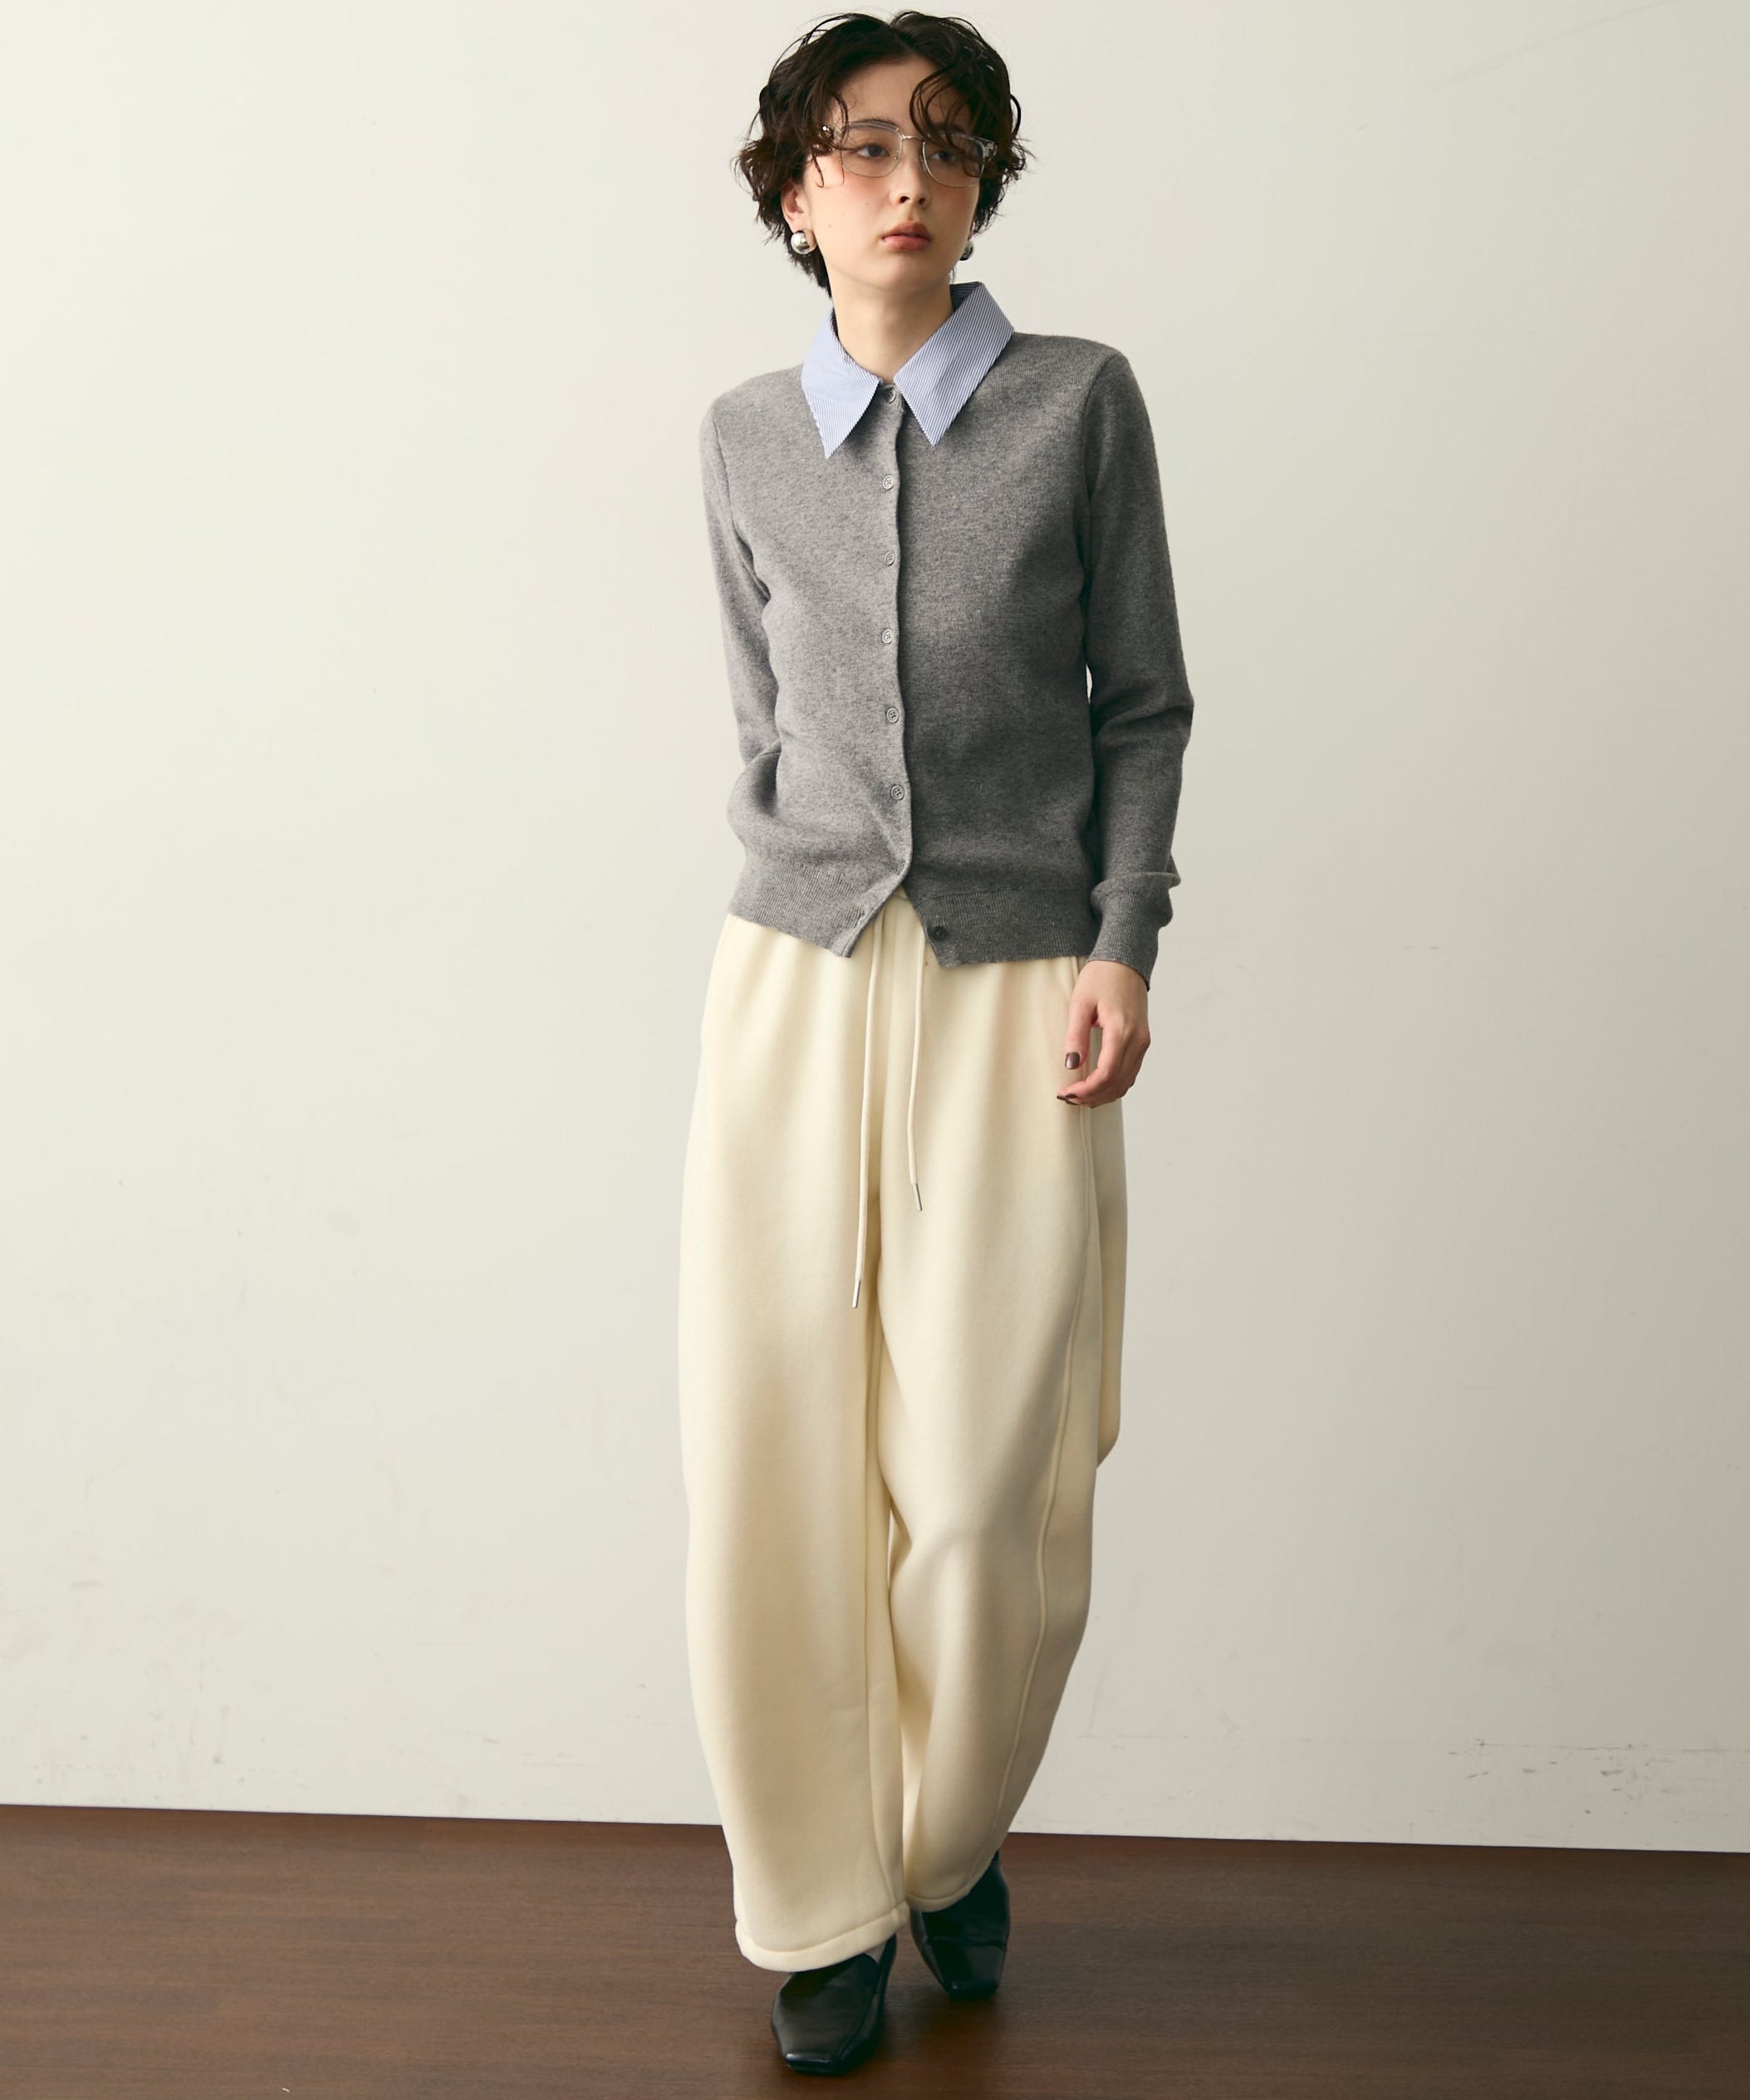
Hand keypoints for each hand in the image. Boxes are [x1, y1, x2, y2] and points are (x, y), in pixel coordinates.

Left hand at [1058, 959, 1148, 1106]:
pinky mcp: (1142, 1042)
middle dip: (1091, 1096)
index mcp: (1122, 1030)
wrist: (1124, 962)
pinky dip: (1114, 1085)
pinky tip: (1096, 1086)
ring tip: (1079, 1096)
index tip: (1065, 1092)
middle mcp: (1138, 1040)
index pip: (1106, 1074)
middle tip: (1068, 1097)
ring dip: (1103, 1094)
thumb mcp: (1080, 1003)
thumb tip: (1071, 1064)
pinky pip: (1130, 1073)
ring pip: (1126, 1082)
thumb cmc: (1101, 977)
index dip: (1085, 1090)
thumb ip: (1076, 1035)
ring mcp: (1143, 1042)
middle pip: (1117, 1083)